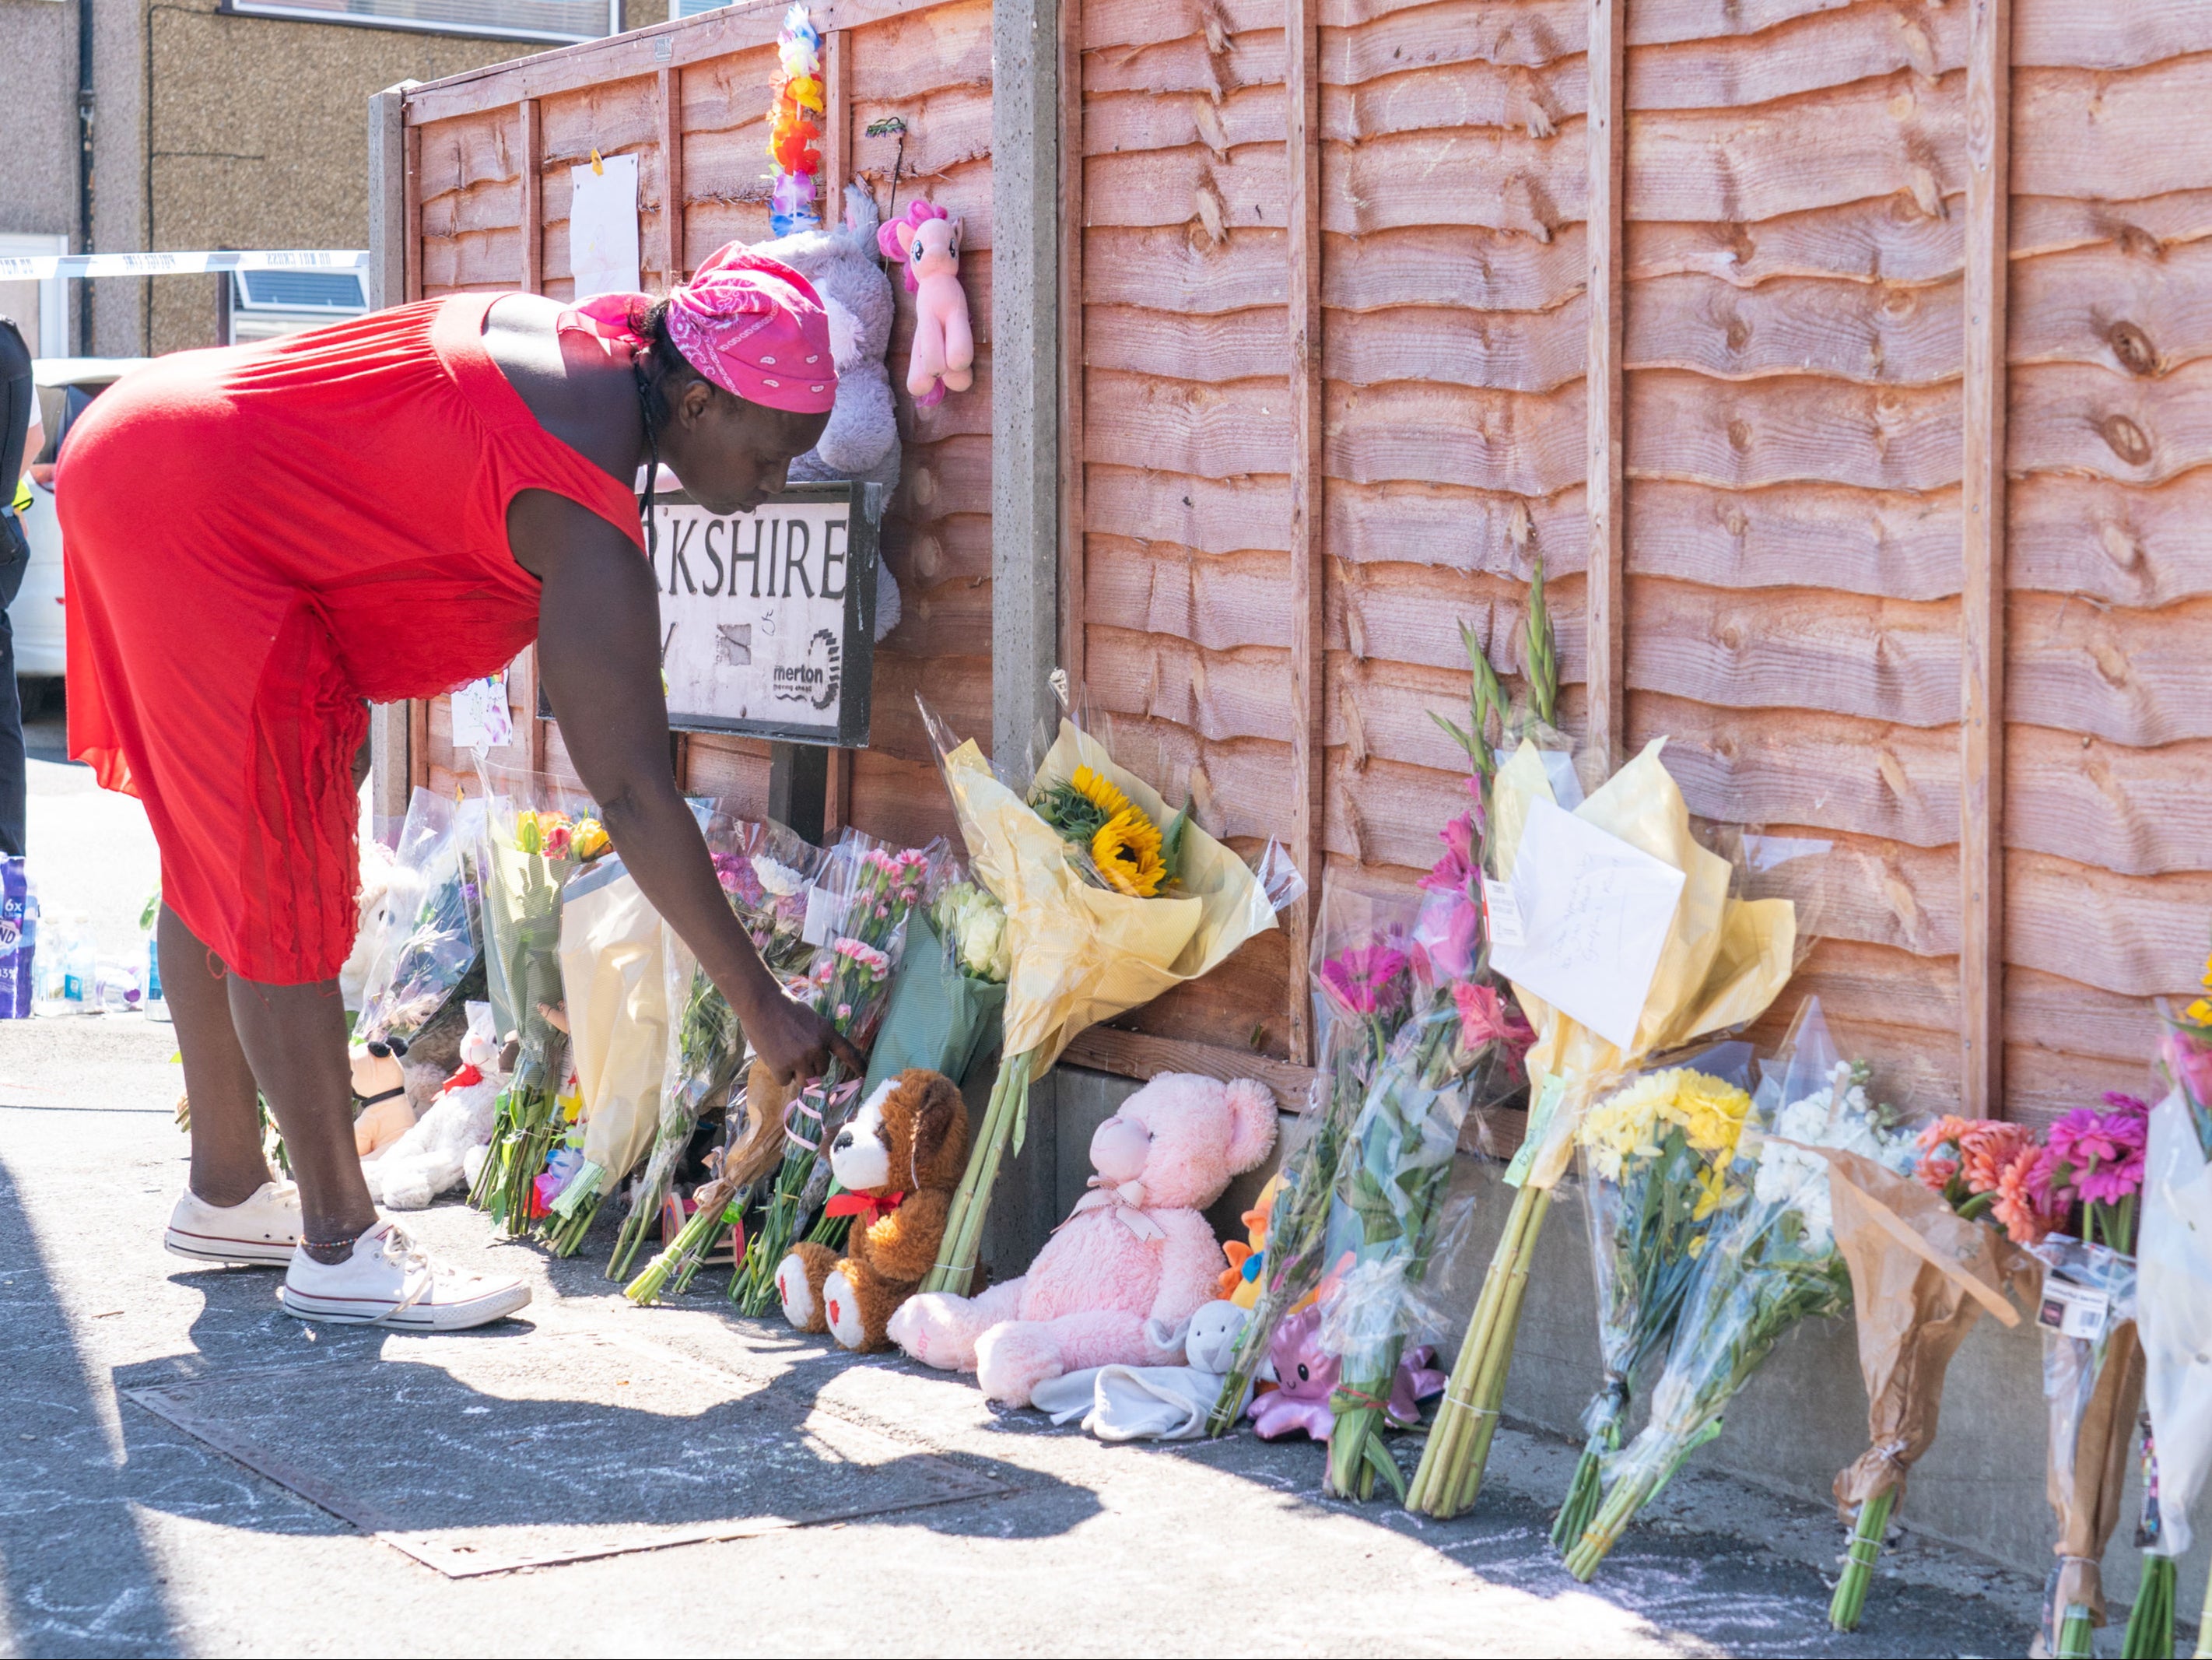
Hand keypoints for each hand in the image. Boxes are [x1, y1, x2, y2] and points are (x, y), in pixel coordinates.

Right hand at [737, 983, 866, 1085]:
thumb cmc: (784, 1008)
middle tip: (795, 1052)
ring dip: (795, 1073)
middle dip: (810, 1067)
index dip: (857, 1065)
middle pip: (821, 1071)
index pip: (847, 1052)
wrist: (762, 1003)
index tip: (865, 1075)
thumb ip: (817, 1039)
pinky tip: (773, 1057)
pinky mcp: (782, 1067)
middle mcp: (817, 1048)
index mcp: (826, 1033)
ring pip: (804, 1081)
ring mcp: (800, 1059)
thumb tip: (816, 1061)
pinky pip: (785, 1081)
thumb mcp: (811, 1020)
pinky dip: (779, 1074)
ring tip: (784, 1055)